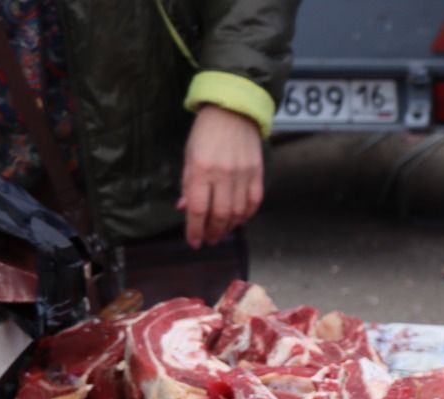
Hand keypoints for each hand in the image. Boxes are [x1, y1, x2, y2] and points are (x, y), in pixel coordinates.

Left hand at [177, 104, 264, 247]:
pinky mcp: (257, 173)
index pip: (198, 209)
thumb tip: (186, 209)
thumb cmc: (206, 133)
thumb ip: (188, 185)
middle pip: (220, 215)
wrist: (233, 111)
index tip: (194, 242)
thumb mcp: (189, 157)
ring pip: (238, 212)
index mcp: (201, 169)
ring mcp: (243, 174)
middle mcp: (223, 174)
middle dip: (213, 232)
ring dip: (229, 227)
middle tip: (208, 240)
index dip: (195, 230)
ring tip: (221, 232)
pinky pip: (253, 203)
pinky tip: (238, 220)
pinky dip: (246, 216)